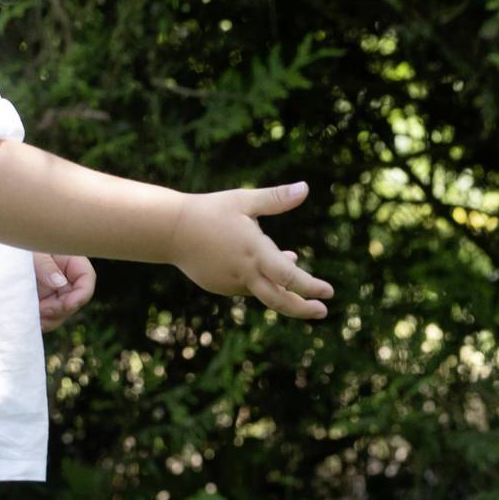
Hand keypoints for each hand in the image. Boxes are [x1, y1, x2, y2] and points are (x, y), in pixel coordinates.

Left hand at [34, 251, 94, 330]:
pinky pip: (45, 317)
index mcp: (68, 261)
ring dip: (49, 319)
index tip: (67, 304)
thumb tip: (60, 283)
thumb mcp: (32, 251)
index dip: (81, 294)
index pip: (86, 278)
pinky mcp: (39, 301)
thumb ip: (46, 266)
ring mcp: (51, 291)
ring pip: (61, 312)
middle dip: (60, 309)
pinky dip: (39, 321)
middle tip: (42, 310)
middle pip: (74, 300)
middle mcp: (63, 278)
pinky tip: (26, 319)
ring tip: (32, 316)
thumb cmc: (16, 243)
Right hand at [174, 180, 334, 319]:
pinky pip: (247, 286)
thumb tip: (305, 188)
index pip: (288, 277)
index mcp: (253, 252)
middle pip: (278, 300)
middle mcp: (244, 272)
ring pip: (262, 290)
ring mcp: (230, 283)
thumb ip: (276, 198)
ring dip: (280, 284)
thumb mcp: (244, 200)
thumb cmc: (210, 211)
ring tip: (293, 264)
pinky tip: (264, 263)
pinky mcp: (220, 286)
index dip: (310, 286)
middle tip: (322, 311)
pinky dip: (260, 279)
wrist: (169, 231)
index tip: (329, 292)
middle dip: (302, 308)